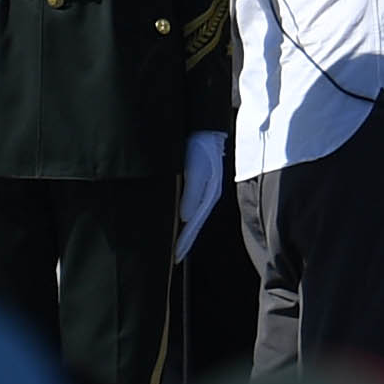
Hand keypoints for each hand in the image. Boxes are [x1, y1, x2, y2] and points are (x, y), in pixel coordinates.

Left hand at [175, 135, 227, 257]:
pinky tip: (179, 220)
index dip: (185, 242)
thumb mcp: (196, 170)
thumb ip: (192, 195)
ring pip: (193, 217)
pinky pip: (191, 206)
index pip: (194, 225)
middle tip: (175, 258)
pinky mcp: (198, 181)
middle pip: (195, 224)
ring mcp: (204, 189)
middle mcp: (207, 195)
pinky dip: (184, 218)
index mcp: (208, 195)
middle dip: (185, 241)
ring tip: (176, 245)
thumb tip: (185, 219)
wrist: (203, 125)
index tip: (175, 257)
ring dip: (185, 231)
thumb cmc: (201, 147)